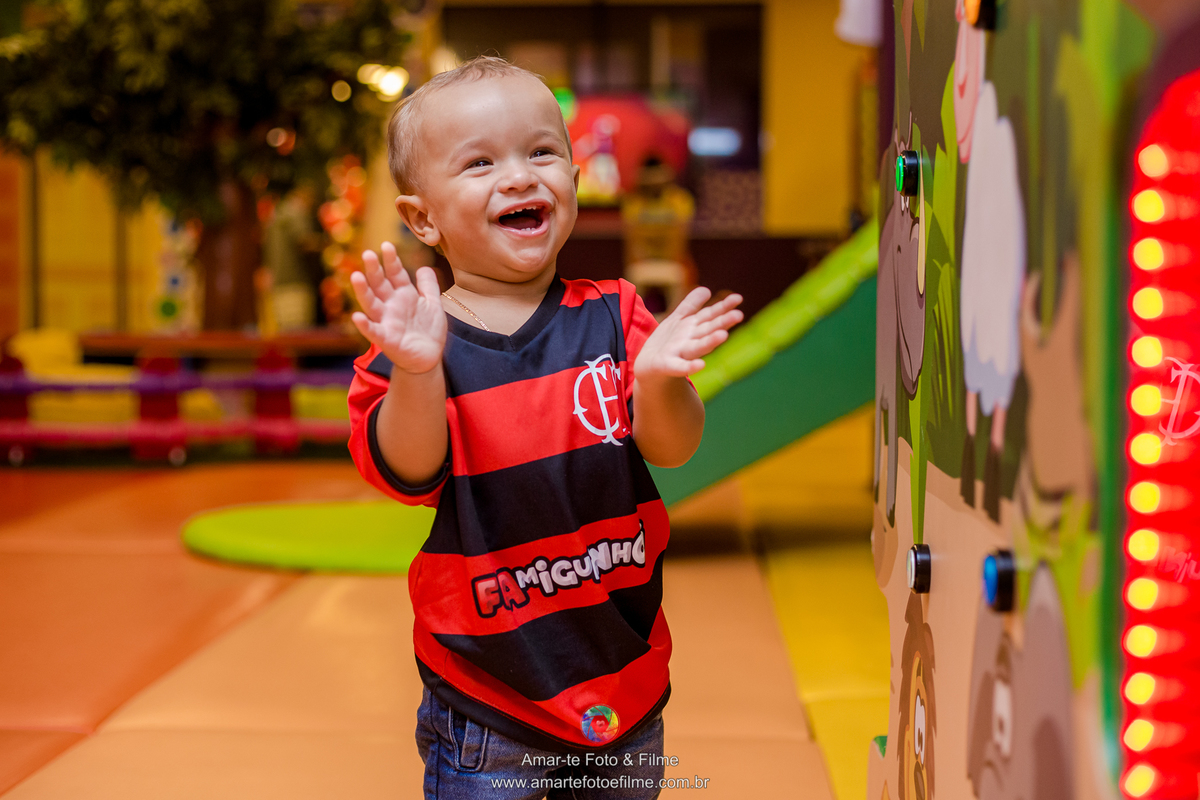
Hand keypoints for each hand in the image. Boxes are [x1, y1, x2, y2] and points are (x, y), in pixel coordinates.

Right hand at [350, 242, 446, 374]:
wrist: (429, 358)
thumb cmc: (429, 330)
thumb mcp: (433, 304)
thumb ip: (428, 286)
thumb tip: (424, 266)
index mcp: (403, 295)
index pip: (395, 274)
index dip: (391, 261)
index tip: (386, 245)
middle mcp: (391, 306)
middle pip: (380, 285)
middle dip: (374, 270)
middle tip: (368, 254)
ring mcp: (387, 322)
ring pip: (372, 304)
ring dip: (363, 291)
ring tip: (356, 276)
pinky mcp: (386, 340)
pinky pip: (373, 331)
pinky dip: (365, 325)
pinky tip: (356, 317)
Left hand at [635, 288, 742, 380]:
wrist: (647, 365)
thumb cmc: (667, 342)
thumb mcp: (678, 319)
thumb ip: (691, 305)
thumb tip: (707, 289)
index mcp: (693, 327)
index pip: (711, 315)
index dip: (724, 306)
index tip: (738, 298)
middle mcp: (691, 340)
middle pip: (708, 329)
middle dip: (723, 322)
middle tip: (739, 315)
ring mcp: (682, 353)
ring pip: (698, 346)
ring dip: (710, 342)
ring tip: (722, 335)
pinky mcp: (669, 365)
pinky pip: (680, 366)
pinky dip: (690, 366)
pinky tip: (700, 365)